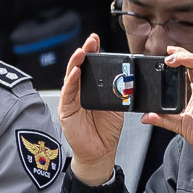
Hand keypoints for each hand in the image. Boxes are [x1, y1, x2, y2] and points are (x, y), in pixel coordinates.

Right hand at [57, 35, 124, 185]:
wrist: (100, 151)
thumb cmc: (107, 129)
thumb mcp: (118, 107)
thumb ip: (119, 92)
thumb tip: (127, 78)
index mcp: (92, 89)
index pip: (91, 67)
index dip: (93, 53)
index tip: (97, 40)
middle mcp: (79, 92)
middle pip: (80, 67)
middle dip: (85, 52)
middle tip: (91, 40)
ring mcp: (71, 100)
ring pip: (71, 77)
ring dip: (76, 63)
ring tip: (82, 52)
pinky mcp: (66, 110)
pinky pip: (68, 93)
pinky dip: (72, 82)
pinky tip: (76, 72)